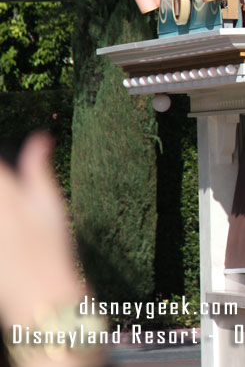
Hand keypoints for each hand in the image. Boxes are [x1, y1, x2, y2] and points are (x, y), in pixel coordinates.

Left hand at [0, 133, 84, 328]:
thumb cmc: (51, 249)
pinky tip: (6, 229)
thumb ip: (39, 169)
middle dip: (1, 183)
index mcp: (6, 195)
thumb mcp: (51, 206)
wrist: (39, 295)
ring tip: (9, 210)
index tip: (3, 161)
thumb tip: (40, 138)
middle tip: (9, 192)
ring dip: (1, 204)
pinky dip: (0, 222)